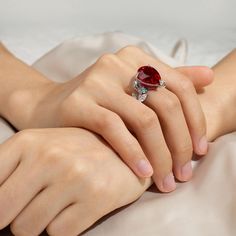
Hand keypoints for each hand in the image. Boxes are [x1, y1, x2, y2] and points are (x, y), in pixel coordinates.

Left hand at [0, 128, 150, 235]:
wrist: (124, 149)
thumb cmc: (77, 151)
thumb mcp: (42, 147)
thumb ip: (10, 170)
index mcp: (28, 141)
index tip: (9, 205)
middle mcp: (49, 156)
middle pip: (2, 213)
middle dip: (14, 216)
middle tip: (33, 205)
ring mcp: (74, 176)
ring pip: (27, 228)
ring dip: (40, 223)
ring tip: (59, 203)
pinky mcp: (96, 197)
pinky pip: (58, 233)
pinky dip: (63, 226)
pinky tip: (76, 207)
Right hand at [21, 47, 212, 191]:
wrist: (49, 106)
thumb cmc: (98, 102)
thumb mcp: (134, 87)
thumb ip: (170, 80)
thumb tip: (209, 76)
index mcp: (136, 59)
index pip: (181, 87)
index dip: (196, 120)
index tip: (199, 150)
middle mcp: (118, 64)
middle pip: (166, 105)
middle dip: (180, 144)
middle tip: (183, 172)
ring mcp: (97, 81)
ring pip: (144, 120)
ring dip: (160, 154)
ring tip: (166, 179)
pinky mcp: (79, 102)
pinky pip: (115, 129)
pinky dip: (133, 153)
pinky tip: (143, 173)